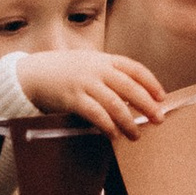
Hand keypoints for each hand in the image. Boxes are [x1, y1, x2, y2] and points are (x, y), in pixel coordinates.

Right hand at [14, 46, 165, 138]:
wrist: (34, 73)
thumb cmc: (64, 71)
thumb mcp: (89, 64)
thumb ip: (108, 75)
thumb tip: (132, 97)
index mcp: (104, 59)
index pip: (134, 69)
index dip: (151, 82)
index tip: (162, 97)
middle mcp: (97, 69)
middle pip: (130, 87)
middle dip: (147, 104)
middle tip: (159, 118)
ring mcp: (85, 83)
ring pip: (115, 104)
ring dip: (129, 121)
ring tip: (136, 135)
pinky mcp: (73, 98)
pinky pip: (96, 114)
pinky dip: (108, 126)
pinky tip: (114, 135)